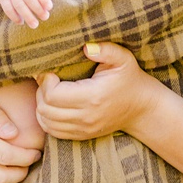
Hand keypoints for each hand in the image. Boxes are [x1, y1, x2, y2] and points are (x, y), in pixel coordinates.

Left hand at [35, 42, 156, 142]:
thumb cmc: (130, 79)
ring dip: (41, 105)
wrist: (142, 108)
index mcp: (93, 97)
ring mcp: (84, 129)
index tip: (51, 71)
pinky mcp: (82, 135)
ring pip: (45, 122)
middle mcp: (86, 117)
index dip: (45, 81)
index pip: (52, 95)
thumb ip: (106, 49)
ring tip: (50, 91)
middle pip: (45, 109)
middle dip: (41, 91)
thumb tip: (86, 47)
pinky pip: (53, 131)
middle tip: (48, 80)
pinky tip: (53, 105)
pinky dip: (46, 118)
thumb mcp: (123, 59)